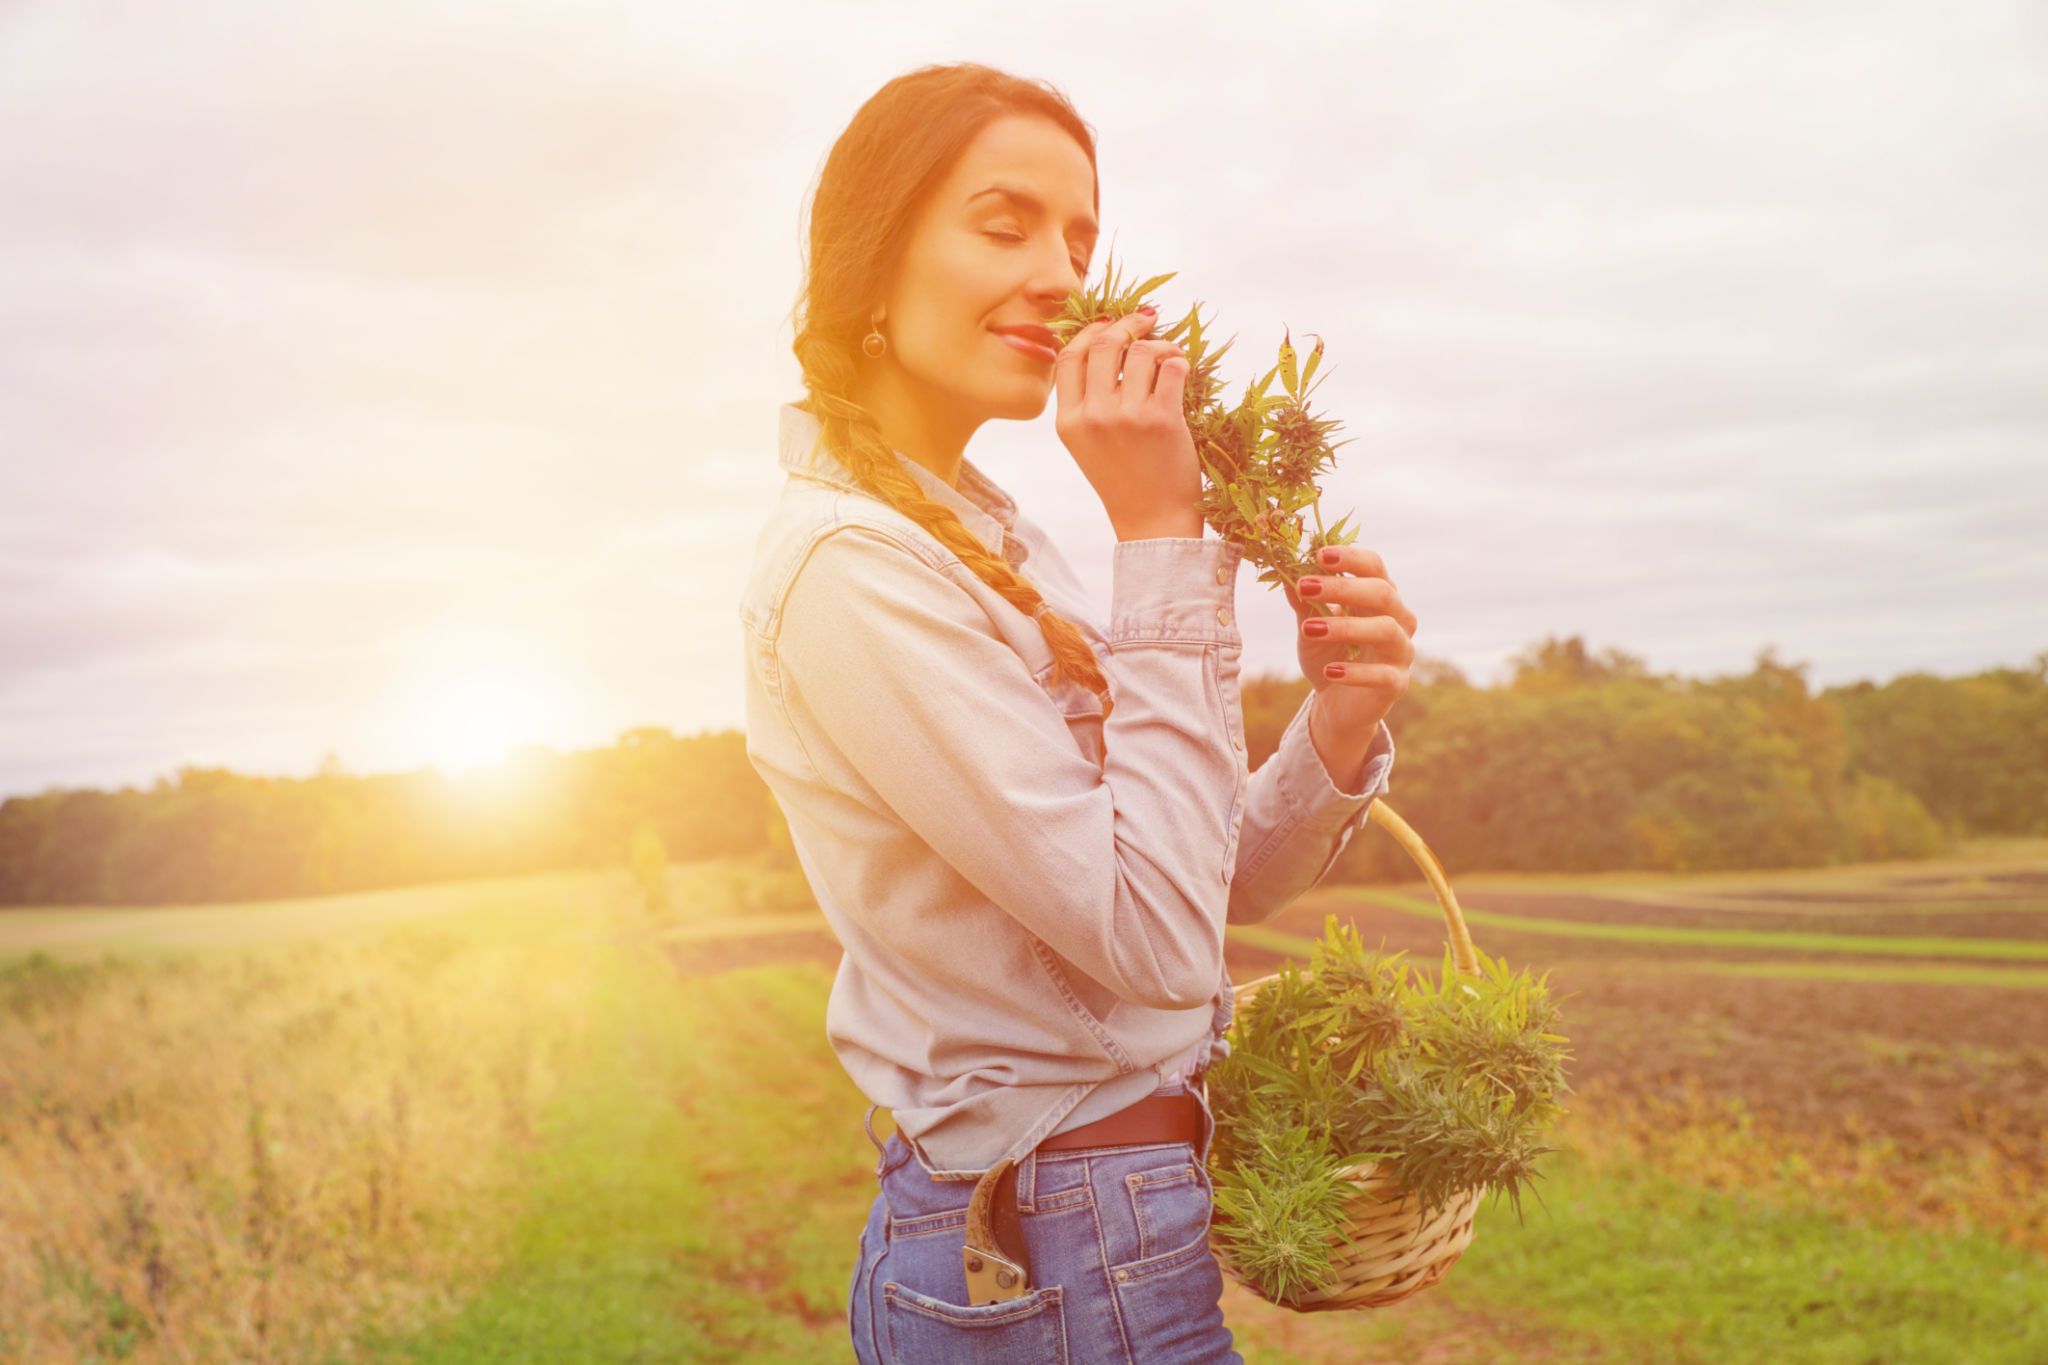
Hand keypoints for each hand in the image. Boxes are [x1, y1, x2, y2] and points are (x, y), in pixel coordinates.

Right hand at [1051, 307, 1199, 540]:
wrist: (1153, 521)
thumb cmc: (1124, 480)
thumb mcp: (1088, 443)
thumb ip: (1087, 402)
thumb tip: (1105, 344)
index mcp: (1068, 421)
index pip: (1068, 358)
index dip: (1088, 331)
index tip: (1109, 322)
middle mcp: (1093, 415)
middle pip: (1103, 345)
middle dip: (1127, 324)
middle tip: (1146, 318)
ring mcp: (1127, 416)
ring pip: (1141, 352)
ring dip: (1160, 345)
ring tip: (1170, 355)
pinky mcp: (1162, 419)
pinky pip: (1172, 367)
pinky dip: (1180, 361)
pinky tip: (1182, 370)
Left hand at [1280, 545, 1417, 742]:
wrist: (1337, 703)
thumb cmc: (1329, 655)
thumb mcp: (1310, 626)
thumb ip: (1303, 602)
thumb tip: (1286, 573)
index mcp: (1380, 596)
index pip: (1374, 566)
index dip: (1350, 558)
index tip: (1319, 554)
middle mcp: (1398, 618)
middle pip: (1382, 593)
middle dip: (1343, 587)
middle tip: (1305, 586)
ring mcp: (1402, 651)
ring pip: (1386, 629)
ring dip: (1346, 626)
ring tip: (1310, 628)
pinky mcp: (1397, 683)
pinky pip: (1383, 675)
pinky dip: (1356, 672)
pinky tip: (1329, 671)